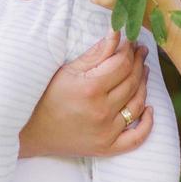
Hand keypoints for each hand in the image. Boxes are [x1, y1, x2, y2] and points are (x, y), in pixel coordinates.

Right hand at [20, 31, 152, 156]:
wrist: (31, 131)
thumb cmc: (47, 96)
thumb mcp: (68, 70)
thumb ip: (97, 53)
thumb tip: (117, 33)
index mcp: (91, 89)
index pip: (122, 64)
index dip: (130, 50)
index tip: (131, 41)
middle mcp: (101, 111)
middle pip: (132, 82)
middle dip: (139, 63)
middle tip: (140, 52)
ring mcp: (106, 132)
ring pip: (137, 104)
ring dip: (144, 85)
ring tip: (143, 71)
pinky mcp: (106, 148)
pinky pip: (136, 138)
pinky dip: (147, 124)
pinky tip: (150, 109)